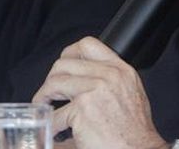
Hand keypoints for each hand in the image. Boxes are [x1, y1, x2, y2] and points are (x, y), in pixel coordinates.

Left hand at [33, 37, 167, 148]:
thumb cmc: (134, 132)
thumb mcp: (130, 94)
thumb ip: (110, 80)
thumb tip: (83, 78)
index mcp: (120, 70)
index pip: (88, 45)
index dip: (68, 54)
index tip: (61, 68)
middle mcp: (109, 76)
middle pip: (65, 63)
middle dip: (51, 78)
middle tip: (49, 93)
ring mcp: (95, 90)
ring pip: (55, 83)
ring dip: (43, 96)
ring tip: (44, 107)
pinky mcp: (82, 110)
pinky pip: (55, 114)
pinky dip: (51, 125)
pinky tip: (54, 131)